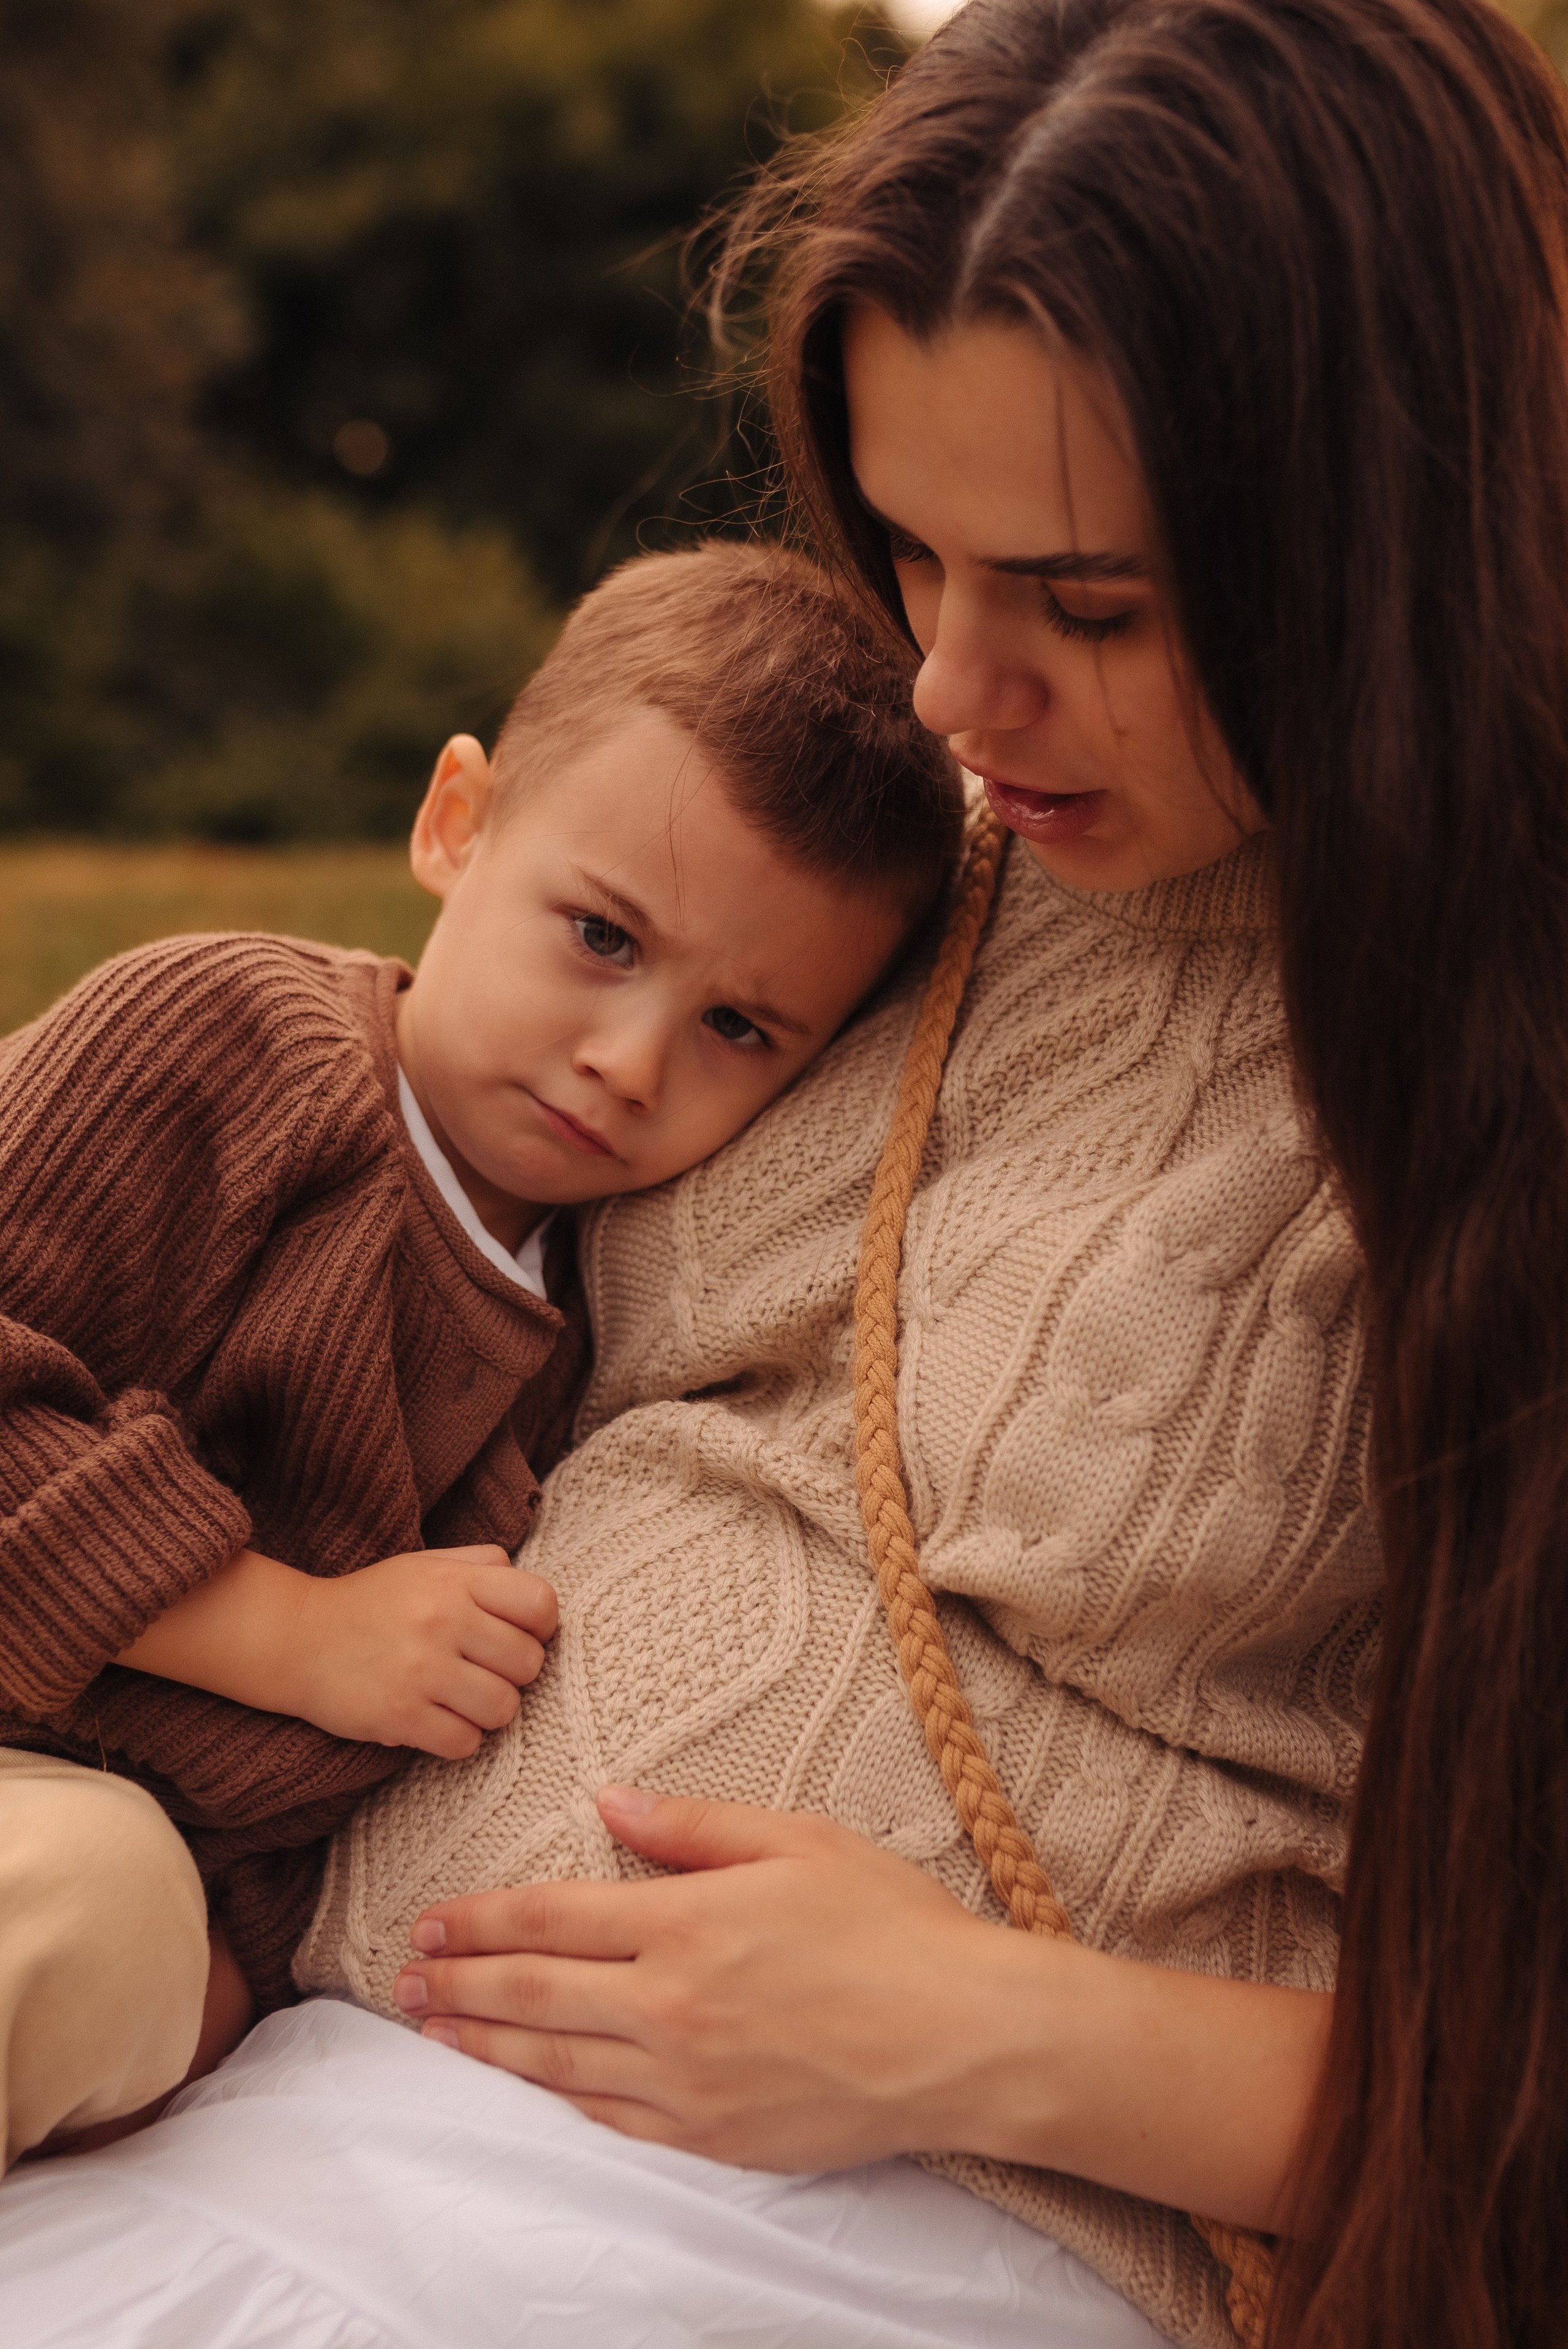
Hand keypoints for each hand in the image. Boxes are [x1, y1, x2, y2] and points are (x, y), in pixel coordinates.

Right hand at [116, 1544, 557, 1758]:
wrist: (295, 1638)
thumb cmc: (371, 1602)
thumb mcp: (425, 1564)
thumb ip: (480, 1565)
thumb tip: (531, 1587)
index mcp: (455, 1581)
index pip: (540, 1604)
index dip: (540, 1626)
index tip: (518, 1636)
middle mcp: (443, 1620)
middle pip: (528, 1663)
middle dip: (513, 1673)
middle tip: (483, 1672)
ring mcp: (421, 1670)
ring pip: (504, 1709)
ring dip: (488, 1711)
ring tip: (461, 1699)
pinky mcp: (400, 1716)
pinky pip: (466, 1744)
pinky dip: (458, 1739)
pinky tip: (436, 1721)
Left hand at [390, 1788, 1331, 2227]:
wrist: (965, 2040)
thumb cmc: (893, 1926)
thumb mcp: (798, 1840)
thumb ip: (691, 1826)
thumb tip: (608, 1801)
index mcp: (688, 1922)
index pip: (551, 1918)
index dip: (481, 1919)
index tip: (432, 1917)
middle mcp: (671, 2006)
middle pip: (533, 1994)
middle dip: (458, 1983)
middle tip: (403, 1976)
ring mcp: (686, 2081)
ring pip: (555, 2062)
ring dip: (484, 2044)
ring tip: (434, 2028)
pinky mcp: (712, 2136)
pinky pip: (610, 2115)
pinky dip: (556, 2095)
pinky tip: (529, 2080)